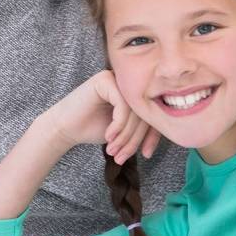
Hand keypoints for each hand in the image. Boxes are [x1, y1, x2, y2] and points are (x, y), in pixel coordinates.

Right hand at [38, 70, 157, 165]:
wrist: (64, 127)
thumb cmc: (93, 128)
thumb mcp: (125, 131)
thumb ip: (142, 127)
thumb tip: (171, 131)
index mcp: (134, 92)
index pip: (152, 113)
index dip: (151, 136)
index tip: (146, 154)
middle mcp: (126, 81)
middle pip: (144, 112)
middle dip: (134, 139)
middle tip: (123, 156)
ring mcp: (115, 78)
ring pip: (134, 111)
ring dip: (125, 136)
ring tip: (115, 151)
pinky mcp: (105, 80)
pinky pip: (122, 106)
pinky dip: (118, 125)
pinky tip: (109, 137)